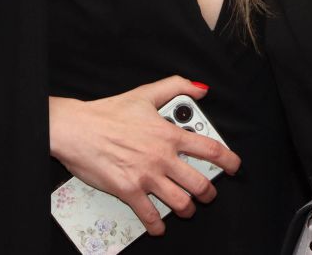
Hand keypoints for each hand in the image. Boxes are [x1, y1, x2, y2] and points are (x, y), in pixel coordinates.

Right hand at [48, 76, 241, 235]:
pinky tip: (159, 226)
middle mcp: (162, 157)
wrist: (78, 129)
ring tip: (187, 209)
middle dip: (209, 193)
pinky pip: (150, 215)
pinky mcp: (129, 191)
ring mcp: (147, 176)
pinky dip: (157, 225)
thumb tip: (200, 88)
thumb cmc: (108, 112)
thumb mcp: (145, 93)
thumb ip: (176, 86)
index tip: (234, 166)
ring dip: (187, 209)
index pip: (210, 149)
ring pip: (181, 203)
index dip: (228, 160)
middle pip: (200, 183)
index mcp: (169, 134)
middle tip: (209, 194)